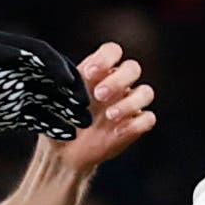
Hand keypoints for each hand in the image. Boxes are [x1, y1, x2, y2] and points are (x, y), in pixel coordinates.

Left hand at [33, 42, 157, 176]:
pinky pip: (148, 119)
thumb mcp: (56, 99)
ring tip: (109, 116)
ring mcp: (129, 105)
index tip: (90, 74)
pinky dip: (134, 124)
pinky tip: (116, 131)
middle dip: (117, 81)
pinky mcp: (135, 126)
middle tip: (98, 96)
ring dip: (129, 103)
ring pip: (146, 92)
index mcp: (100, 72)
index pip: (113, 51)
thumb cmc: (60, 121)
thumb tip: (62, 76)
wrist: (65, 153)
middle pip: (133, 68)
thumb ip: (62, 84)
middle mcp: (118, 85)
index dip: (106, 58)